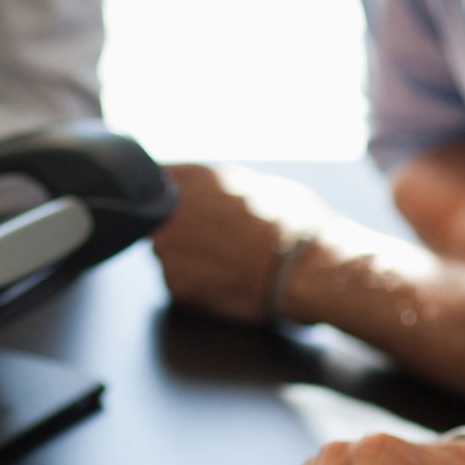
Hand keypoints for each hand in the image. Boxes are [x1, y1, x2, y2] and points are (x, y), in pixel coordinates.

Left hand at [152, 164, 326, 324]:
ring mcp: (167, 250)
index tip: (192, 206)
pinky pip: (180, 284)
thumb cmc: (294, 224)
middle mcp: (169, 211)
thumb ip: (222, 187)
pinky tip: (228, 282)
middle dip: (183, 228)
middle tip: (220, 239)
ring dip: (189, 258)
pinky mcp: (174, 286)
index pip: (160, 181)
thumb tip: (216, 193)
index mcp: (190, 178)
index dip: (178, 196)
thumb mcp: (260, 185)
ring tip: (229, 262)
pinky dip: (198, 286)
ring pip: (170, 254)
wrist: (304, 270)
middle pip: (160, 220)